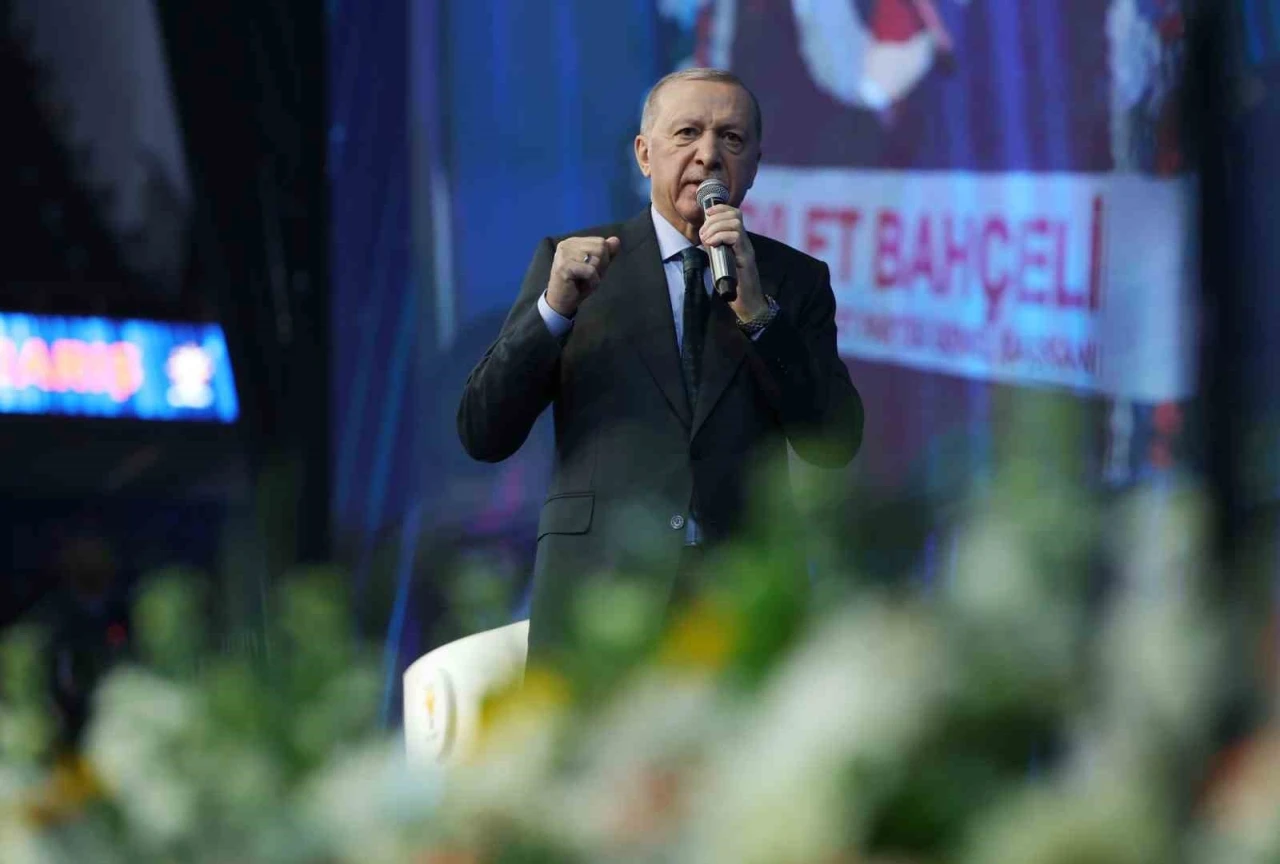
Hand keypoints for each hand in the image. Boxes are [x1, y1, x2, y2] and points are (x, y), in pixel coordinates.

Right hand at [546, 236, 621, 317]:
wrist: (561, 302)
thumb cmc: (578, 285)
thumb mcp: (597, 267)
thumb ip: (606, 253)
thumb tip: (616, 240)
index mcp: (574, 241)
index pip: (600, 242)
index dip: (603, 258)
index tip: (591, 270)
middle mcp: (567, 244)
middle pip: (600, 248)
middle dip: (601, 265)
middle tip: (588, 276)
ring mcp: (564, 254)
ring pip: (596, 259)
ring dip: (596, 275)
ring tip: (584, 280)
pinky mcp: (564, 266)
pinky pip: (591, 271)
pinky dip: (593, 281)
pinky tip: (585, 285)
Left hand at [699, 204, 767, 321]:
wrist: (747, 302)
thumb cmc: (733, 284)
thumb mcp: (719, 260)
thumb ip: (714, 246)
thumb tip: (704, 234)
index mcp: (738, 240)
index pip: (734, 214)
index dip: (720, 209)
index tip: (707, 213)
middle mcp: (745, 242)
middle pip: (735, 214)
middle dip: (715, 217)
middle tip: (704, 232)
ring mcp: (747, 249)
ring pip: (735, 223)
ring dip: (716, 227)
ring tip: (706, 239)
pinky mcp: (746, 258)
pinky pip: (736, 237)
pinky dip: (721, 236)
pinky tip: (712, 244)